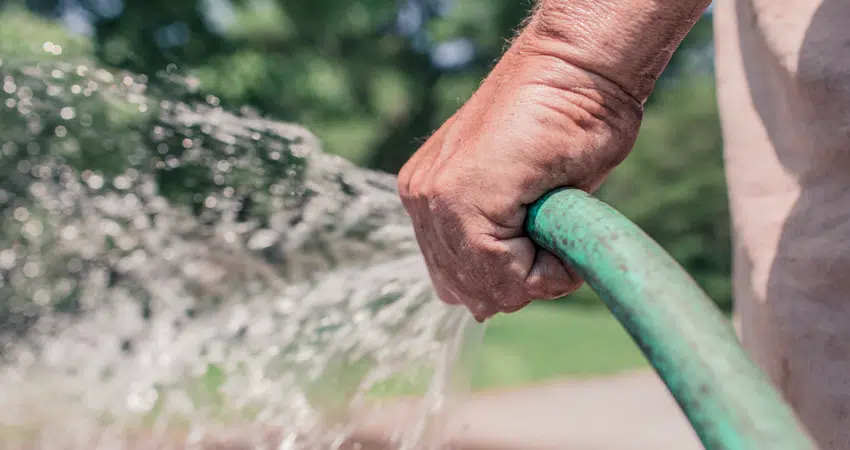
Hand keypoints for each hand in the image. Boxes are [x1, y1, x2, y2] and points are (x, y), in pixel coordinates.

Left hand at [398, 31, 643, 320]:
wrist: (578, 70)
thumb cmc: (566, 125)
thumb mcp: (526, 200)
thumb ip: (499, 242)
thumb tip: (487, 303)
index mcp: (430, 198)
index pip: (458, 281)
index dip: (511, 282)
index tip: (547, 248)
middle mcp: (422, 199)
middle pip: (466, 292)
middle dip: (518, 283)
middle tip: (554, 242)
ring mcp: (434, 197)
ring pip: (484, 288)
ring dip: (533, 276)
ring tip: (557, 230)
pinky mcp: (458, 196)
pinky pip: (501, 271)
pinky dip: (545, 270)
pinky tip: (559, 228)